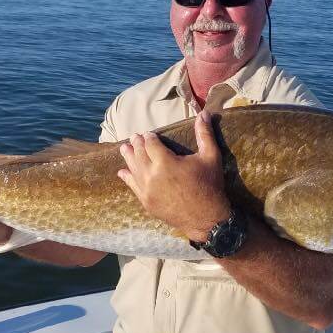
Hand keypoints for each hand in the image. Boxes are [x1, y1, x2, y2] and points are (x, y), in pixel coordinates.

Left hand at [117, 109, 231, 241]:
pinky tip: (122, 172)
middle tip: (134, 137)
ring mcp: (147, 190)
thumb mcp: (210, 157)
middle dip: (137, 144)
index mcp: (166, 161)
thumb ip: (204, 134)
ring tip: (123, 148)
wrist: (207, 219)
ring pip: (133, 169)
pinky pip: (133, 187)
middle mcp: (152, 175)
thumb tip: (205, 113)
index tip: (149, 133)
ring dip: (128, 157)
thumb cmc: (210, 185)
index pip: (151, 144)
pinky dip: (127, 178)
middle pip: (139, 154)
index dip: (149, 137)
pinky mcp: (147, 203)